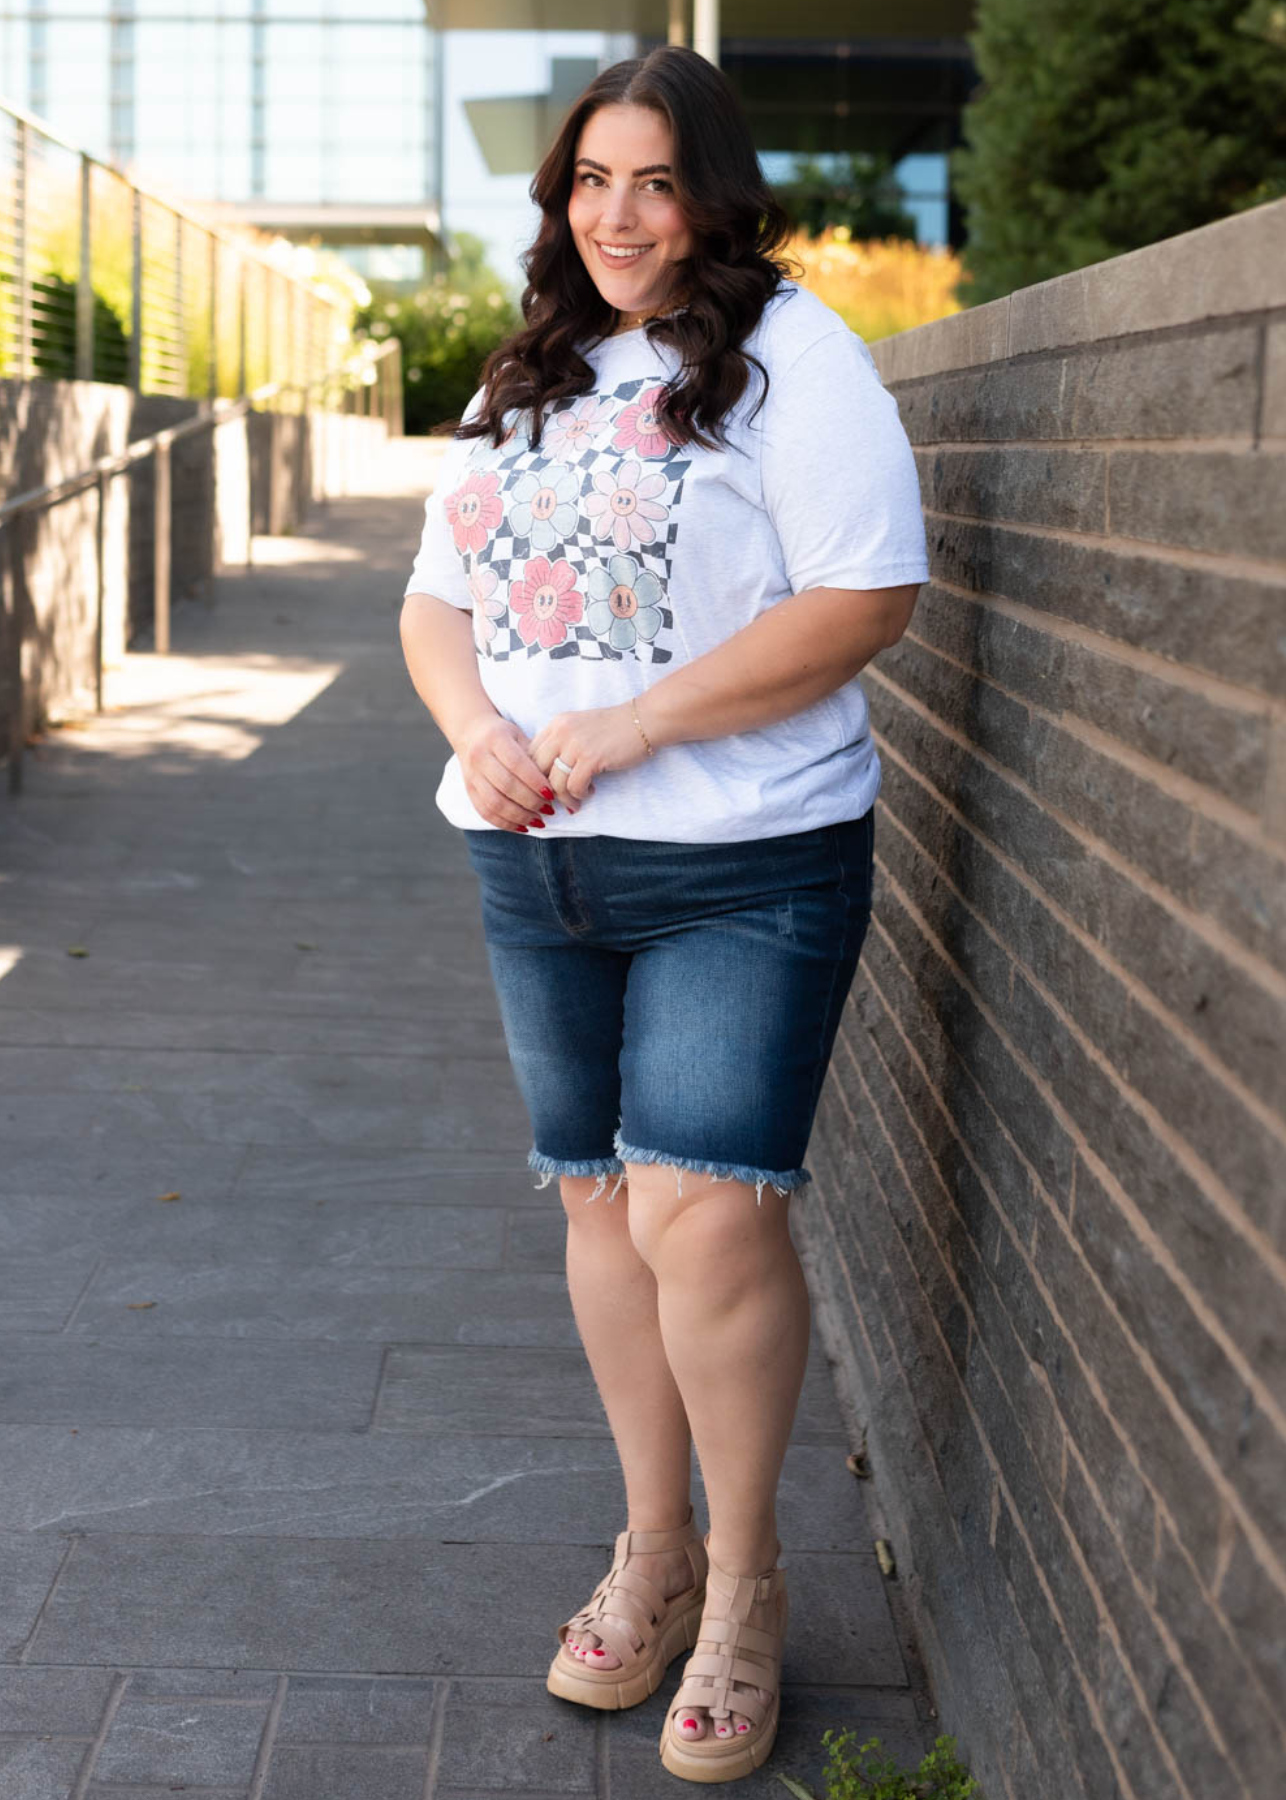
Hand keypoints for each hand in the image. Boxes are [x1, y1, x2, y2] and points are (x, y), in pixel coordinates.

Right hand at [455, 714, 565, 830]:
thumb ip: (534, 756)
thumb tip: (555, 782)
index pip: (517, 764)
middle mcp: (479, 757)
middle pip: (506, 785)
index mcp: (495, 739)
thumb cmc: (504, 736)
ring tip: (539, 821)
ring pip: (494, 803)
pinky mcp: (469, 790)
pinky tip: (523, 827)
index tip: (551, 794)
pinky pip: (485, 812)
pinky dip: (505, 823)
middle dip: (530, 801)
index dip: (535, 782)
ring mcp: (472, 775)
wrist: (470, 733)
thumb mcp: (520, 736)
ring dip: (519, 816)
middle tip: (549, 809)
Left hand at [528, 702, 650, 803]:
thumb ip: (562, 743)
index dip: (534, 775)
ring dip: (563, 797)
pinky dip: (579, 795)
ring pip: (553, 782)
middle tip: (555, 800)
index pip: (530, 754)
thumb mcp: (580, 728)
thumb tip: (547, 773)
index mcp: (557, 724)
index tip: (545, 787)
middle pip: (536, 770)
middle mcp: (561, 732)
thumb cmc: (614, 728)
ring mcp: (575, 744)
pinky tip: (589, 792)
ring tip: (575, 801)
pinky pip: (573, 786)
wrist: (644, 720)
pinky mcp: (591, 758)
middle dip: (544, 790)